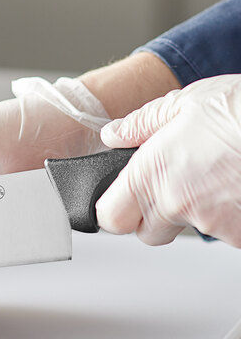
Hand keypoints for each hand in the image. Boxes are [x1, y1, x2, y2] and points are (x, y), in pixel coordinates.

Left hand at [96, 75, 240, 246]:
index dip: (114, 210)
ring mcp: (211, 223)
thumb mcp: (186, 102)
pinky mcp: (240, 235)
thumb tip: (113, 133)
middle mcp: (175, 204)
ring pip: (189, 231)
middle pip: (146, 233)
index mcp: (150, 172)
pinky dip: (230, 216)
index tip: (121, 200)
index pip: (110, 217)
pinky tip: (237, 188)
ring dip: (197, 212)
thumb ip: (142, 123)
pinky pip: (225, 233)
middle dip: (154, 216)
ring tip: (219, 177)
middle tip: (177, 186)